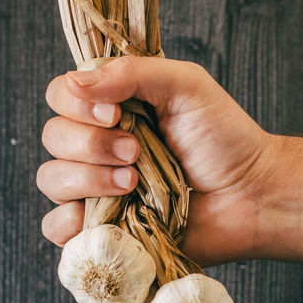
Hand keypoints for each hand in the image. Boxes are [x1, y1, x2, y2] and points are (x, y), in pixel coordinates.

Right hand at [36, 57, 279, 263]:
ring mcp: (98, 189)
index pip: (62, 95)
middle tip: (136, 152)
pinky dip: (68, 223)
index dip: (77, 104)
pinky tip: (102, 216)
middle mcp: (98, 146)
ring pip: (52, 179)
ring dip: (88, 179)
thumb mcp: (185, 86)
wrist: (250, 197)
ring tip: (134, 184)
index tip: (116, 114)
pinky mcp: (104, 229)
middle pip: (53, 137)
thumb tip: (74, 82)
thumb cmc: (225, 139)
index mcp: (112, 108)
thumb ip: (132, 72)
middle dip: (91, 144)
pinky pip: (57, 228)